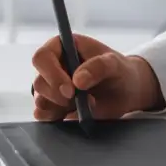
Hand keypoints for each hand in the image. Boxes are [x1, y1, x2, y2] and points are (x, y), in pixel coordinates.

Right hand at [31, 34, 163, 120]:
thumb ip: (98, 67)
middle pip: (39, 83)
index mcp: (62, 47)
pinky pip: (44, 115)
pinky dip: (57, 118)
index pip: (42, 58)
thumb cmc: (119, 70)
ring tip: (84, 106)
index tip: (71, 90)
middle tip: (81, 101)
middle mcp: (52, 66)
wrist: (126, 91)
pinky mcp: (54, 106)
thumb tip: (77, 81)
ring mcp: (51, 87)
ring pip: (40, 101)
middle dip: (59, 96)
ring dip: (61, 108)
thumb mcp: (115, 64)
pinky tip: (73, 114)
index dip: (52, 74)